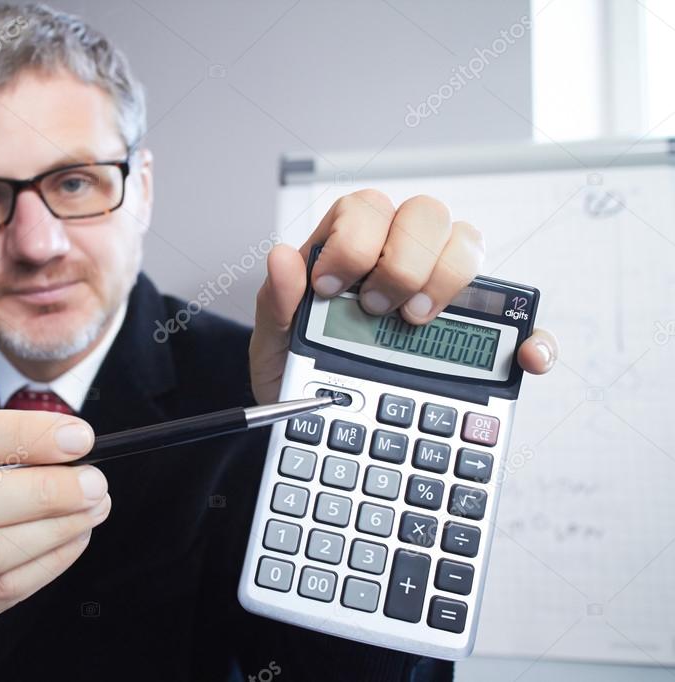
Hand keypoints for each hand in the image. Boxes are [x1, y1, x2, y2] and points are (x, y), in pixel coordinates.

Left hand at [250, 189, 557, 403]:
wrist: (315, 430)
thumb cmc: (296, 373)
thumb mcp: (275, 344)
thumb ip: (276, 302)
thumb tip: (281, 258)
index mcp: (347, 249)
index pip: (366, 208)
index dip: (353, 240)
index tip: (330, 288)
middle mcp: (398, 257)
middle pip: (426, 214)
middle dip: (403, 260)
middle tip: (377, 309)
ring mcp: (439, 290)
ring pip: (468, 244)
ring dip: (449, 279)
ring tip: (416, 324)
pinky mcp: (473, 335)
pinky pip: (518, 321)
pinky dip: (530, 335)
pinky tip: (525, 360)